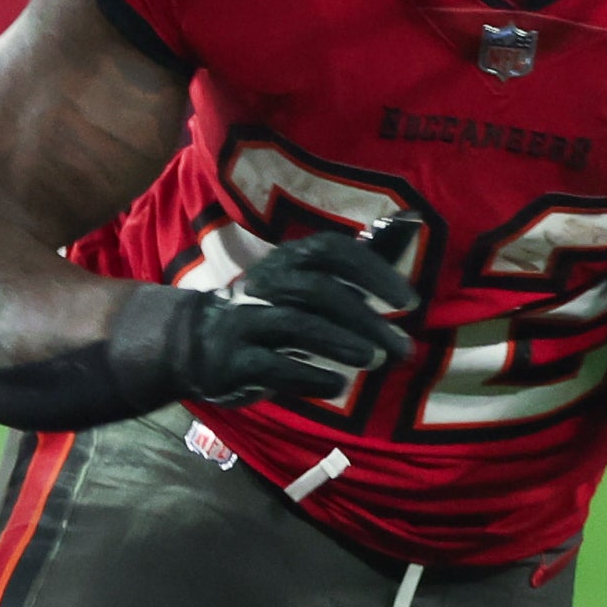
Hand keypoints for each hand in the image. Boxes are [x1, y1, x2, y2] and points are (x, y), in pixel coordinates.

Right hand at [166, 229, 418, 406]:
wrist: (194, 341)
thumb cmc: (273, 307)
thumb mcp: (313, 279)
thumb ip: (363, 258)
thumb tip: (412, 220)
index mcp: (289, 260)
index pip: (332, 251)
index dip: (373, 271)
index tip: (409, 302)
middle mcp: (266, 283)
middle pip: (317, 290)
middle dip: (364, 318)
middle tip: (402, 349)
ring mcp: (246, 321)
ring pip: (295, 325)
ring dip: (340, 343)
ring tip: (375, 362)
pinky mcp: (233, 361)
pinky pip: (273, 366)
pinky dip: (309, 376)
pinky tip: (338, 386)